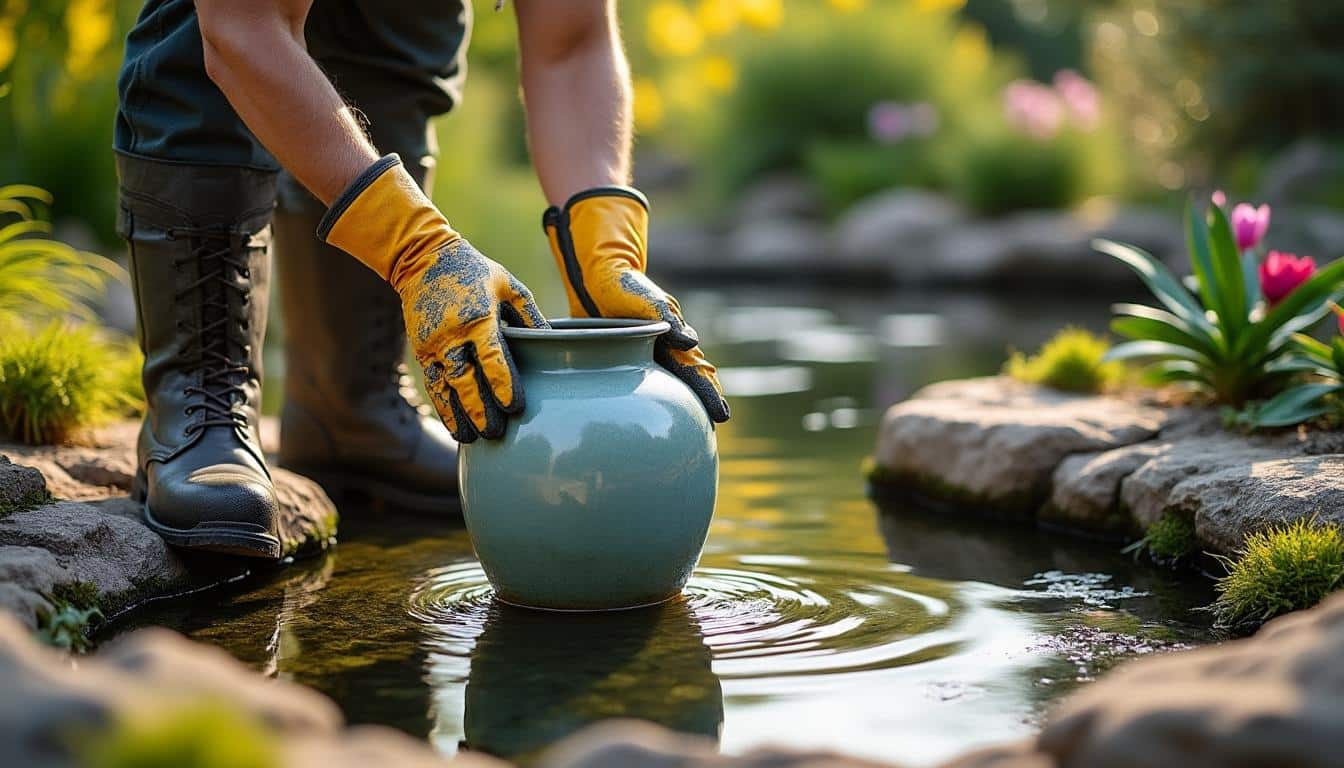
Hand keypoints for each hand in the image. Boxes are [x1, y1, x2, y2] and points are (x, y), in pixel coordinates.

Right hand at [320, 155, 548, 441]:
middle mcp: (452, 335)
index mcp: (478, 317)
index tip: (514, 407)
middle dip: (480, 409)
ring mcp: (433, 345)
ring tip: (473, 439)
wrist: (422, 259)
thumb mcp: (509, 285)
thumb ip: (530, 314)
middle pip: (466, 380)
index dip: (503, 383)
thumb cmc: (475, 272)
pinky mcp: (422, 351)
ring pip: (445, 388)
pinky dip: (443, 408)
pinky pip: (433, 385)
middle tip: (496, 433)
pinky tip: (456, 427)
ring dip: (458, 416)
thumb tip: (552, 342)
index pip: (492, 357)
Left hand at [543, 187, 729, 422]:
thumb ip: (665, 317)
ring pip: (669, 384)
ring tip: (691, 426)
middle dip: (704, 401)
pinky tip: (647, 417)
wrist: (595, 277)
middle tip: (715, 425)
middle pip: (689, 380)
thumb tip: (690, 342)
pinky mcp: (624, 359)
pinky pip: (641, 384)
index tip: (721, 415)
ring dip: (681, 404)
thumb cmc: (621, 285)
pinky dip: (651, 400)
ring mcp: (646, 355)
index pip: (696, 370)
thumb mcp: (643, 298)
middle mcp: (664, 348)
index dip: (709, 392)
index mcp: (673, 337)